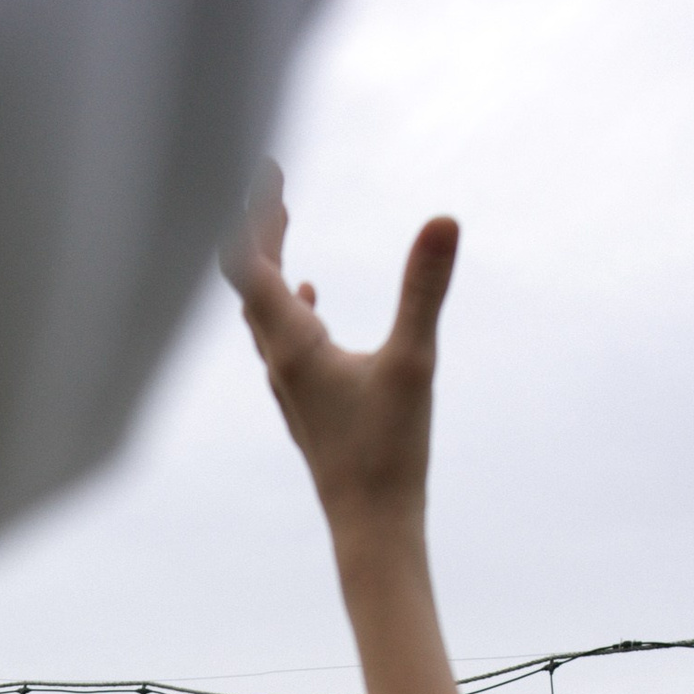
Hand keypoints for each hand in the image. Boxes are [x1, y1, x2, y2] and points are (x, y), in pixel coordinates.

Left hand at [222, 162, 457, 528]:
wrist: (370, 527)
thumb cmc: (388, 453)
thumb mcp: (414, 363)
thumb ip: (425, 289)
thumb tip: (445, 220)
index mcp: (291, 344)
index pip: (248, 261)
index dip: (253, 209)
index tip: (268, 166)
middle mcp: (277, 361)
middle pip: (248, 279)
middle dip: (259, 225)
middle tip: (273, 179)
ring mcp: (288, 383)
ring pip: (261, 309)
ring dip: (269, 261)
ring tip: (281, 221)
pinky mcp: (306, 401)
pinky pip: (283, 339)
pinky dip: (288, 305)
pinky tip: (311, 297)